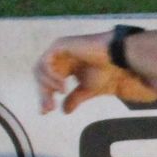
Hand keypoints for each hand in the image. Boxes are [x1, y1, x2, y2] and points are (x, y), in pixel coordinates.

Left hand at [33, 32, 156, 112]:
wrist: (117, 59)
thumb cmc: (106, 71)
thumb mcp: (87, 89)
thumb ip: (74, 99)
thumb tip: (65, 111)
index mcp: (65, 65)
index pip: (48, 81)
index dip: (45, 96)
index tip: (46, 112)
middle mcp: (60, 56)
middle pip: (41, 76)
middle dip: (44, 93)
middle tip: (48, 109)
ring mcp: (59, 49)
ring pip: (40, 69)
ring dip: (48, 85)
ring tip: (62, 93)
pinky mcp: (60, 45)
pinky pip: (46, 62)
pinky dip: (52, 76)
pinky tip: (63, 86)